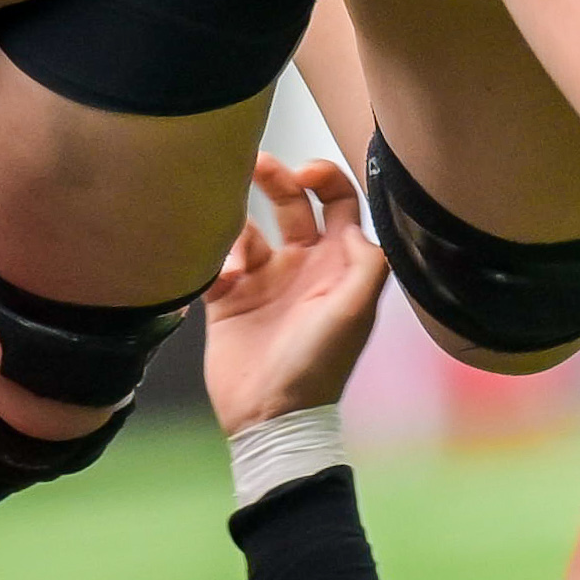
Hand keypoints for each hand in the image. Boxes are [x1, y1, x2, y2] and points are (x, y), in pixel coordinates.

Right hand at [203, 156, 389, 430]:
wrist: (271, 415)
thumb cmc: (319, 365)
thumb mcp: (355, 312)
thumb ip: (365, 262)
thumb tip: (352, 225)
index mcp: (337, 264)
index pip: (339, 204)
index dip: (325, 179)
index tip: (303, 172)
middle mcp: (303, 266)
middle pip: (290, 204)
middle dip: (275, 178)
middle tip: (254, 164)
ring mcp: (264, 280)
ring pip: (247, 228)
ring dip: (236, 222)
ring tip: (231, 244)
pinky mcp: (228, 298)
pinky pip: (215, 260)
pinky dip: (214, 258)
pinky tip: (222, 276)